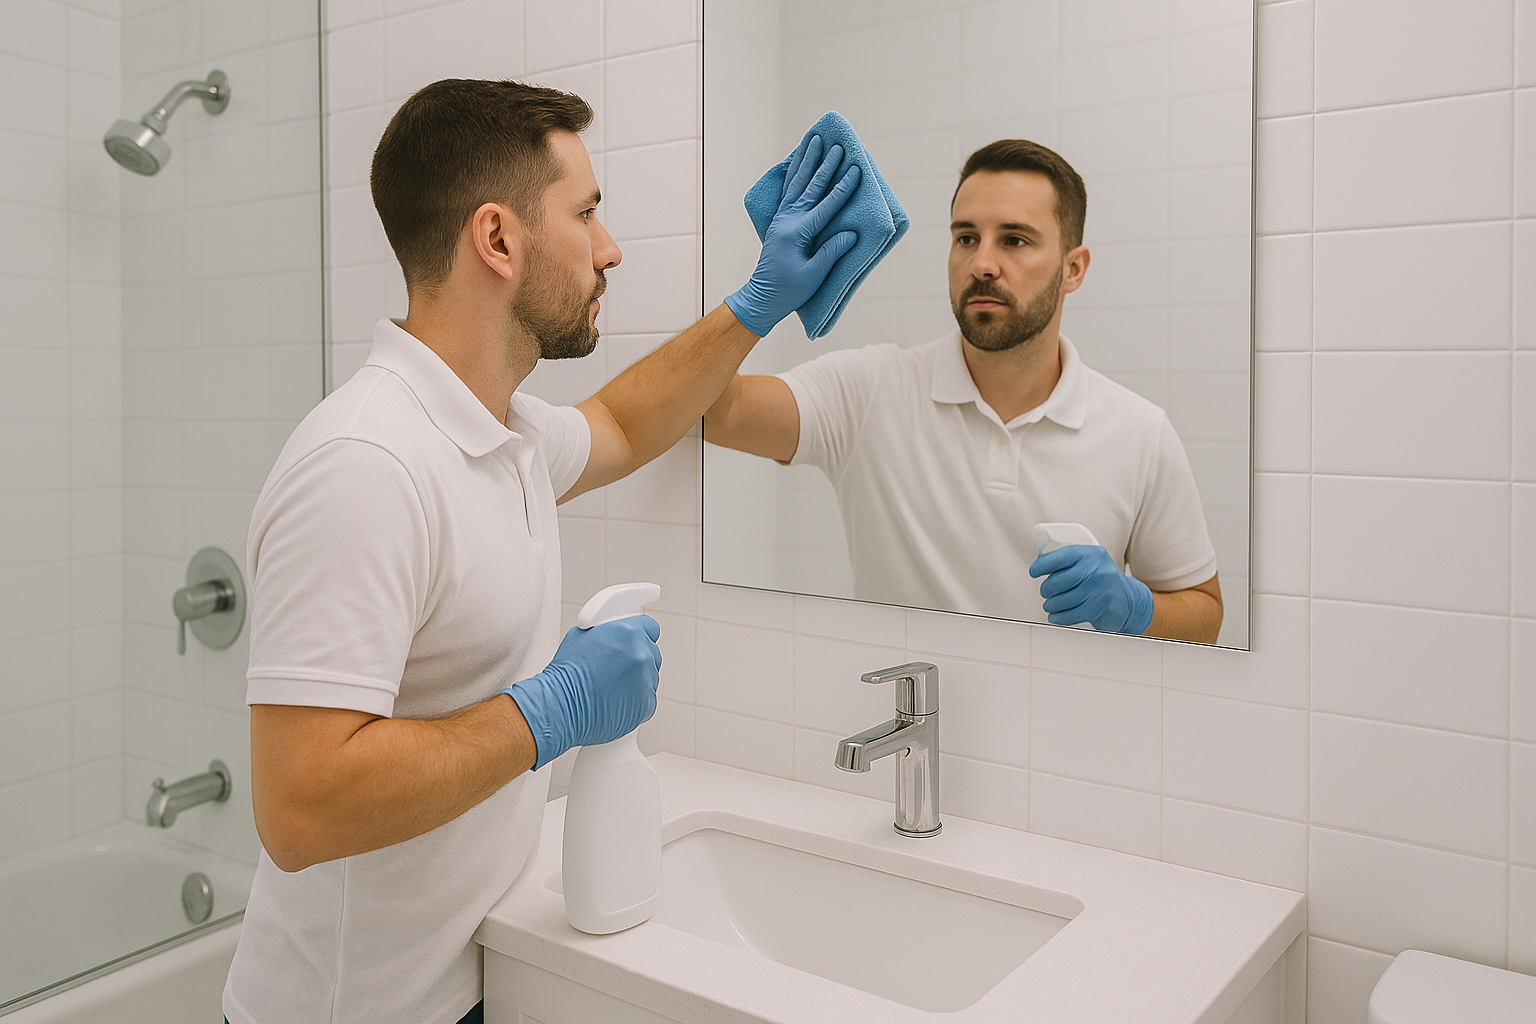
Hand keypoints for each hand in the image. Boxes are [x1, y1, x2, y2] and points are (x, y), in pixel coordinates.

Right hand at [501, 616, 661, 769]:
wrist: (561, 706)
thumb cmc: (566, 674)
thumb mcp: (583, 635)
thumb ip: (608, 631)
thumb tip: (615, 633)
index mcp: (628, 633)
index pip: (649, 628)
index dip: (639, 634)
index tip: (633, 641)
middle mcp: (641, 655)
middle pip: (650, 652)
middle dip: (636, 657)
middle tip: (616, 666)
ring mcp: (646, 680)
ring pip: (649, 676)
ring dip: (636, 679)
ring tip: (610, 686)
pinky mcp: (646, 704)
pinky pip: (647, 698)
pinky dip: (635, 700)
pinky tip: (614, 699)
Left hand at [724, 135, 861, 336]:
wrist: (762, 298)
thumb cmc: (789, 290)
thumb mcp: (814, 275)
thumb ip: (832, 251)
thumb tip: (851, 232)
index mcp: (797, 232)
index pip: (825, 205)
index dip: (843, 187)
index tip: (856, 170)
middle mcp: (787, 220)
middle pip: (810, 187)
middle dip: (826, 165)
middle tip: (838, 146)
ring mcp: (781, 219)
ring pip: (797, 183)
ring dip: (807, 161)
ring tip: (814, 140)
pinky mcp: (779, 222)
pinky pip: (788, 191)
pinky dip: (794, 174)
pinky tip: (797, 162)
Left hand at [1029, 545, 1153, 635]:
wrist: (1129, 600)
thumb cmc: (1102, 580)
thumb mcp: (1090, 562)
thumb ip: (1070, 561)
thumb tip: (1040, 564)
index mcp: (1091, 554)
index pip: (1061, 556)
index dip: (1042, 565)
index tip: (1034, 571)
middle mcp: (1096, 570)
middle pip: (1057, 581)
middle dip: (1046, 589)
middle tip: (1046, 592)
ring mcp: (1099, 590)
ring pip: (1061, 600)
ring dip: (1050, 605)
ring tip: (1051, 604)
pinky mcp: (1099, 609)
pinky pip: (1069, 615)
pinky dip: (1058, 617)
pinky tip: (1056, 615)